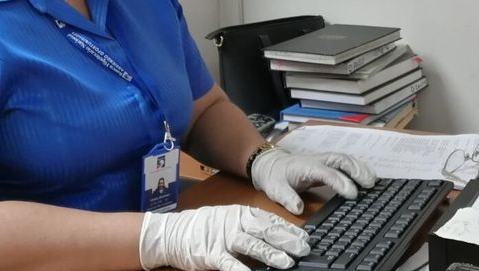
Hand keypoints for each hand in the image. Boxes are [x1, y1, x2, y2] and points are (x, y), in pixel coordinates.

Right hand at [139, 205, 309, 270]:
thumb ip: (251, 226)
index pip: (270, 220)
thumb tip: (276, 235)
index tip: (306, 238)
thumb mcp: (230, 219)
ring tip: (287, 262)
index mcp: (241, 214)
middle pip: (265, 231)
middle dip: (286, 241)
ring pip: (251, 246)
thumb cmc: (205, 227)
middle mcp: (234, 223)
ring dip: (270, 254)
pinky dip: (241, 269)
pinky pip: (229, 263)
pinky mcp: (211, 253)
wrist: (173, 232)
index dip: (289, 229)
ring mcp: (223, 238)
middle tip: (304, 249)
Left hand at [251, 149, 376, 214]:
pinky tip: (365, 177)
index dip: (341, 182)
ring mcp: (322, 161)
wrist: (269, 164)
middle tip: (369, 185)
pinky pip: (343, 163)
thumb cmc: (274, 177)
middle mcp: (317, 161)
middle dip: (356, 170)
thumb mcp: (275, 189)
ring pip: (344, 159)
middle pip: (340, 160)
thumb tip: (298, 208)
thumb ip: (287, 198)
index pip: (327, 172)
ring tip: (373, 181)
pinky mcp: (325, 164)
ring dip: (359, 168)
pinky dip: (356, 168)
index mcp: (306, 166)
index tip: (352, 194)